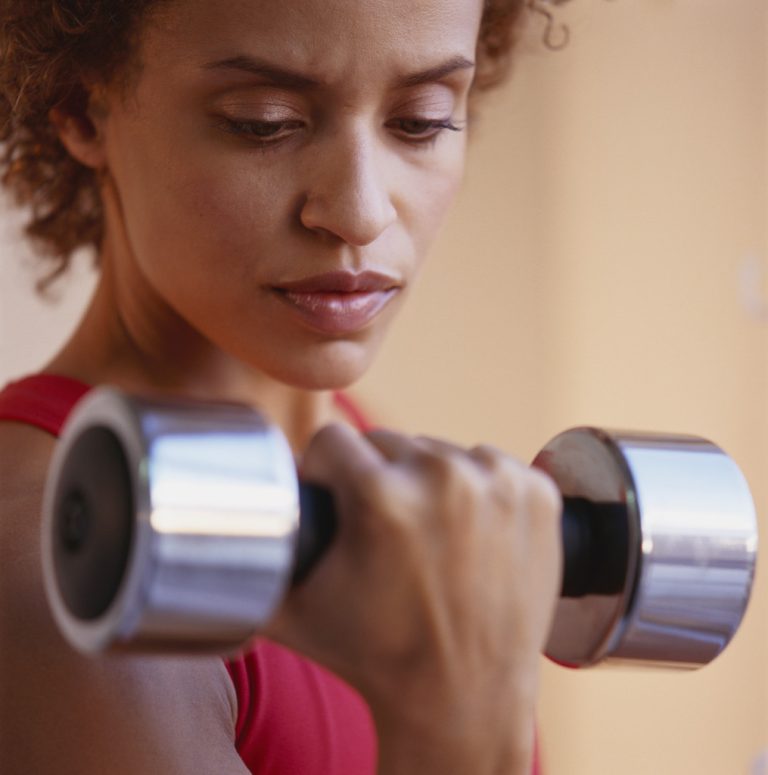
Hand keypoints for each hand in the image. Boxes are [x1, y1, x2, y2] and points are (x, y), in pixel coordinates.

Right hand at [266, 424, 561, 774]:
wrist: (464, 697)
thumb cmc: (374, 655)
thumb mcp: (291, 612)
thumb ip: (251, 558)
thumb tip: (225, 520)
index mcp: (382, 498)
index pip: (333, 440)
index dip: (325, 471)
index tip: (335, 499)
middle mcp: (445, 478)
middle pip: (388, 442)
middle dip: (376, 478)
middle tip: (383, 530)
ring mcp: (498, 482)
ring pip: (438, 450)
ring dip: (426, 483)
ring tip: (426, 536)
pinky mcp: (536, 492)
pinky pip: (486, 463)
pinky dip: (475, 489)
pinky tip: (468, 534)